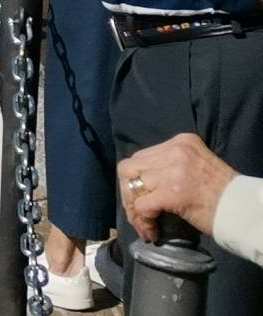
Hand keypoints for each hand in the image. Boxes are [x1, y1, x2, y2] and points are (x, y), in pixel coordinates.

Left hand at [120, 134, 237, 244]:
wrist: (244, 210)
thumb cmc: (223, 193)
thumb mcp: (195, 166)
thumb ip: (170, 166)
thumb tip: (144, 183)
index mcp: (180, 142)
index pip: (142, 157)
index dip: (136, 180)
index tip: (140, 199)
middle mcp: (173, 150)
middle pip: (130, 168)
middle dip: (128, 193)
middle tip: (137, 213)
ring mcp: (171, 170)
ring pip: (131, 186)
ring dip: (133, 210)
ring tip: (143, 226)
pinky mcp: (172, 192)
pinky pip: (142, 206)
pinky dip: (142, 221)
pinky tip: (151, 232)